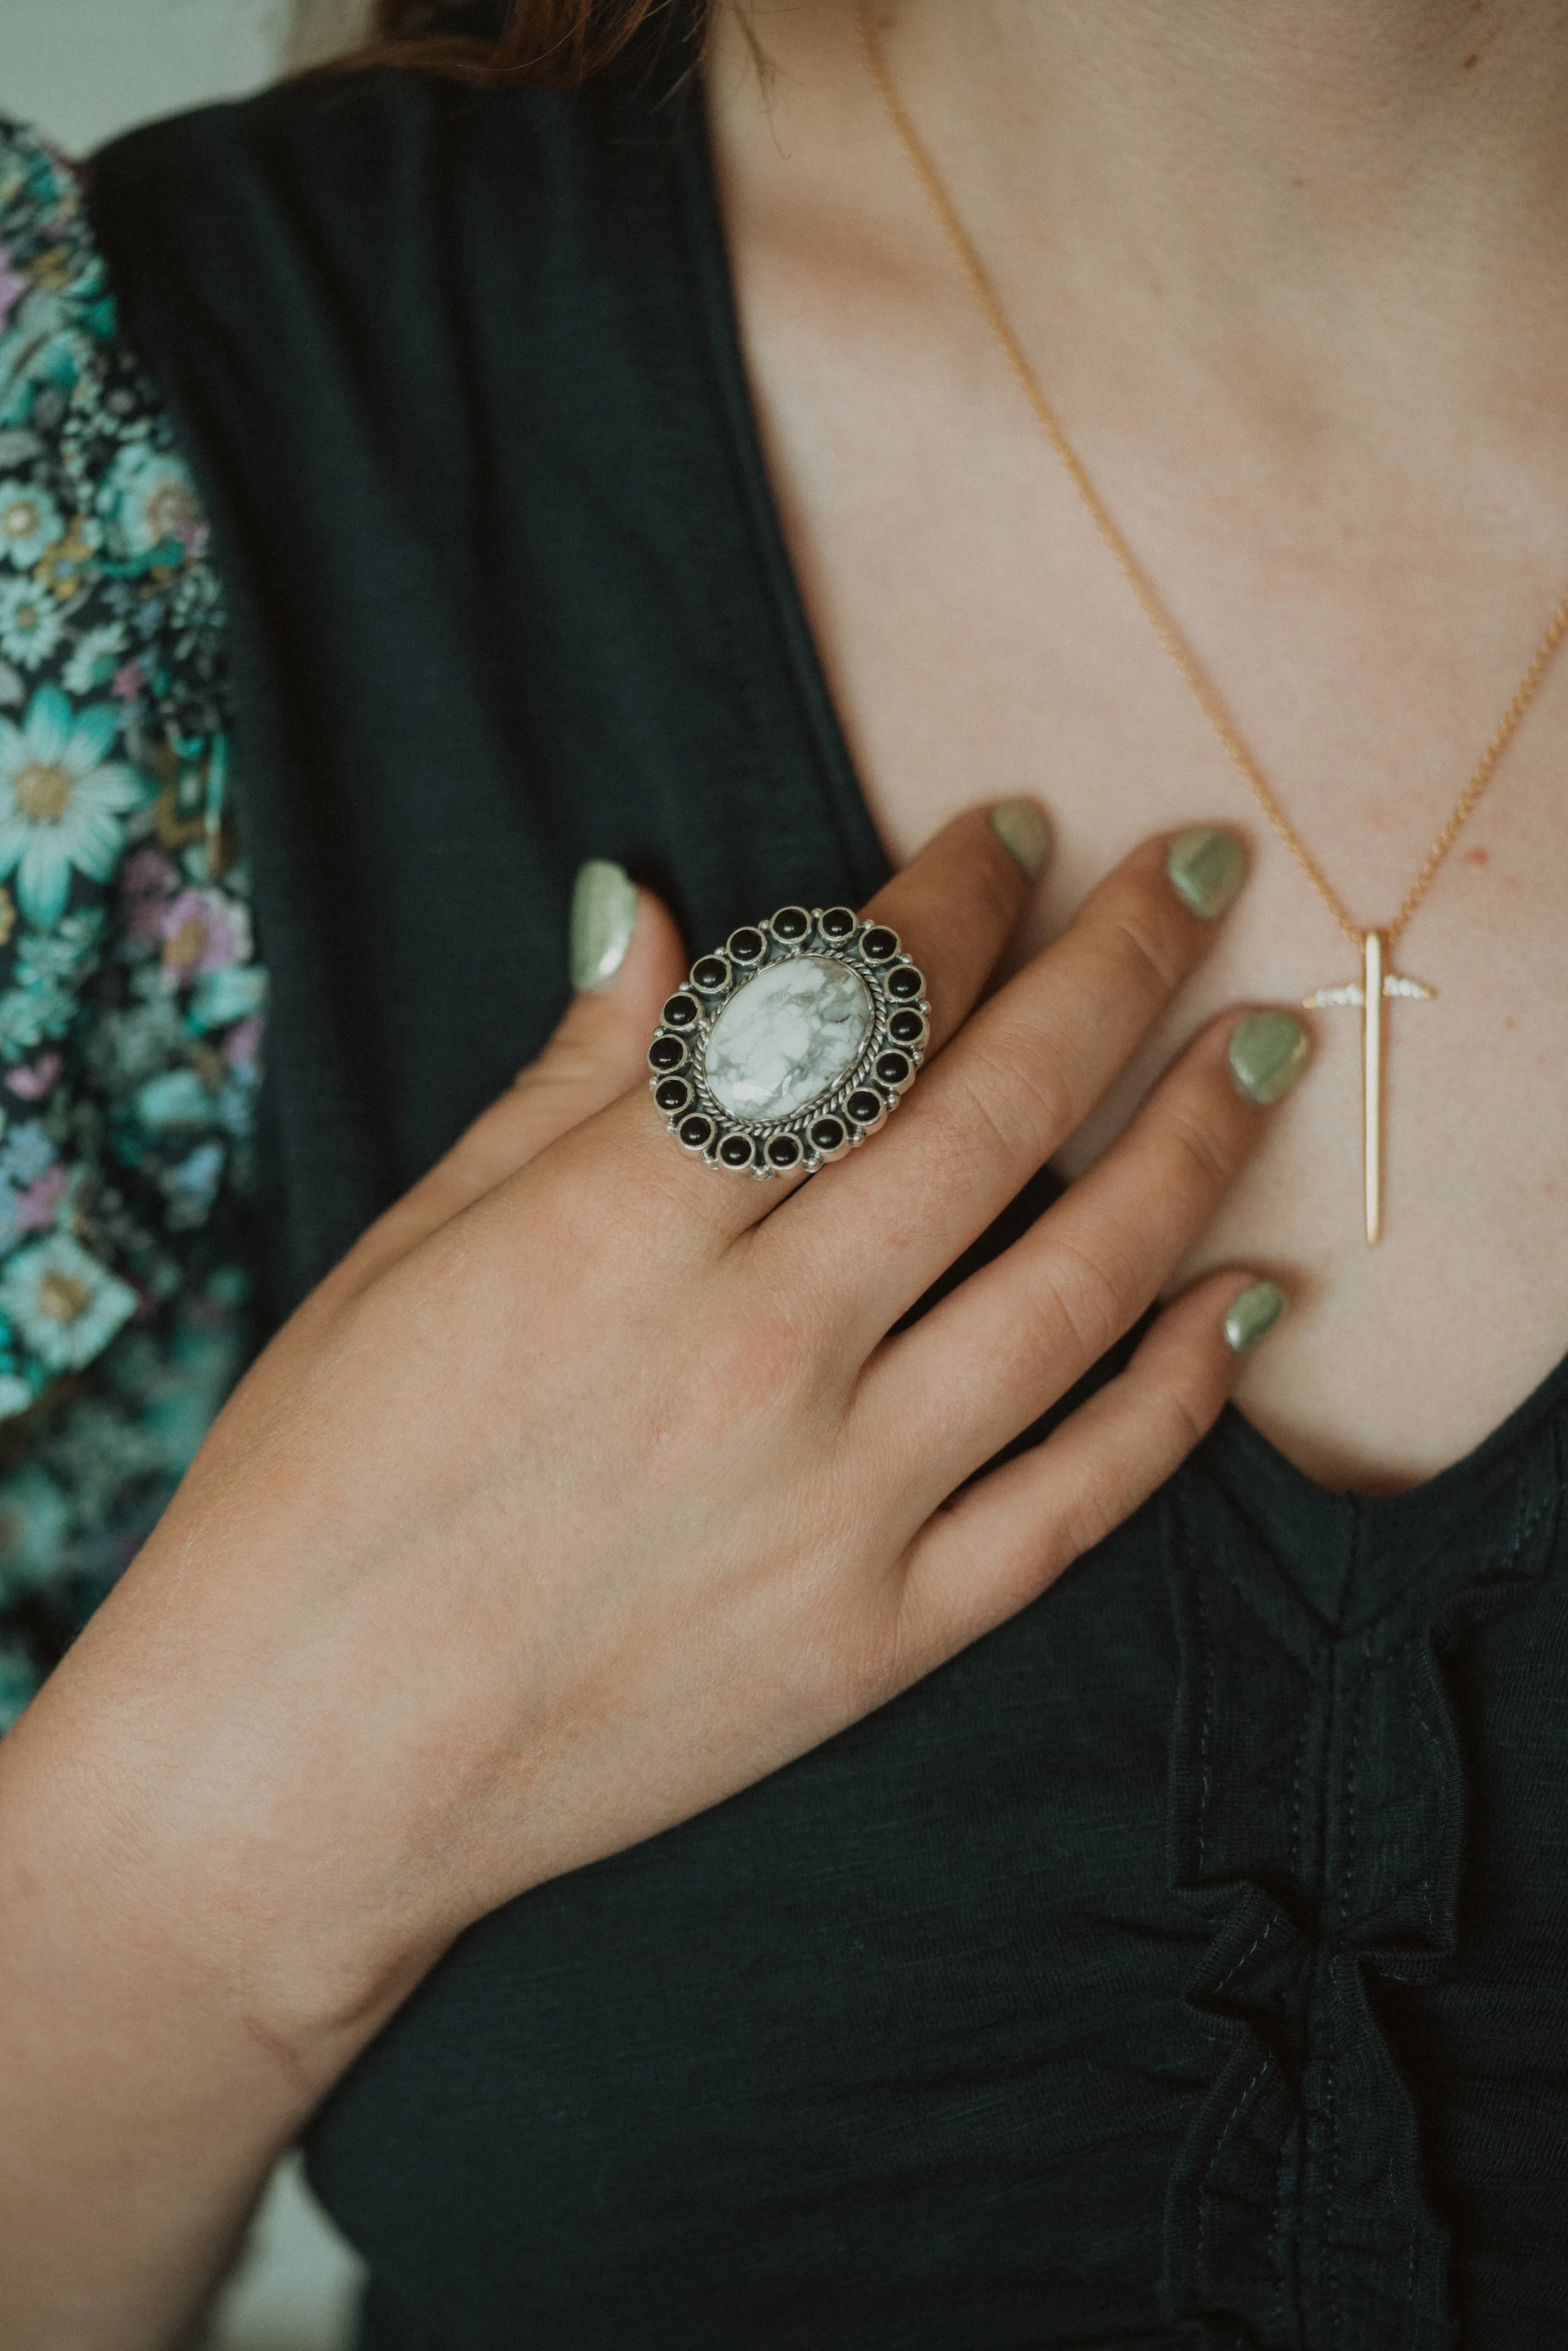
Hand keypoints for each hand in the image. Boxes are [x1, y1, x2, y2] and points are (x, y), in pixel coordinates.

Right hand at [0, 806, 1309, 2343]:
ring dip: (1188, 1148)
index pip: (840, 1013)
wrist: (293, 1775)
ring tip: (1262, 1053)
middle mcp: (753, 1352)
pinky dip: (1181, 1393)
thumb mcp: (408, 1255)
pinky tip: (1252, 1299)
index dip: (947, 900)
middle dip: (1113, 967)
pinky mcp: (876, 1642)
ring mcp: (834, 1508)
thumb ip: (562, 1088)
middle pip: (990, 1112)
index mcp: (618, 1232)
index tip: (1009, 833)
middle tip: (1192, 877)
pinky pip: (1077, 1500)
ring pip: (1072, 1288)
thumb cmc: (315, 1495)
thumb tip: (653, 914)